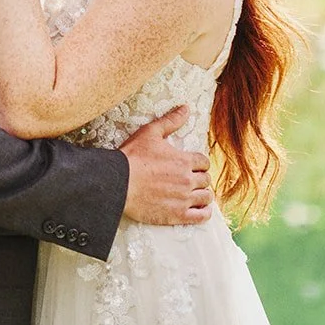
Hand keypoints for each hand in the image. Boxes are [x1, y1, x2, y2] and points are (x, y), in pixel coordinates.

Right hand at [118, 105, 212, 225]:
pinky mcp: (177, 215)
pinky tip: (200, 210)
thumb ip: (171, 121)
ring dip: (203, 195)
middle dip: (200, 178)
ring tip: (195, 194)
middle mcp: (187, 179)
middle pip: (206, 180)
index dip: (199, 163)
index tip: (193, 166)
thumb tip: (186, 108)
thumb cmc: (132, 157)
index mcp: (183, 160)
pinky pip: (201, 217)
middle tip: (191, 180)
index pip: (204, 162)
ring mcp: (184, 198)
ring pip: (206, 197)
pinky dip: (204, 213)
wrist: (117, 183)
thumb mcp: (151, 132)